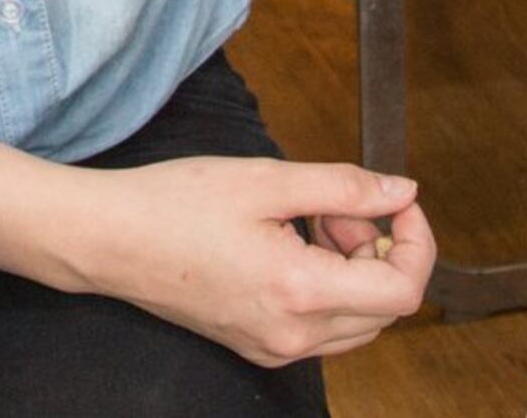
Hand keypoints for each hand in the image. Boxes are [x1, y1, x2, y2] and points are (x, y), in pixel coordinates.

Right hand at [58, 157, 431, 364]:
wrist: (110, 240)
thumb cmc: (176, 203)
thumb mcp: (266, 178)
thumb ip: (344, 187)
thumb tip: (402, 192)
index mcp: (300, 292)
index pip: (403, 290)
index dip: (416, 241)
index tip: (396, 202)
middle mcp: (292, 334)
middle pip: (385, 308)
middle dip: (379, 248)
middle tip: (335, 205)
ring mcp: (274, 347)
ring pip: (357, 321)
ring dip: (355, 270)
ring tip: (310, 221)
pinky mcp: (257, 346)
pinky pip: (322, 328)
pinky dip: (327, 287)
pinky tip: (290, 246)